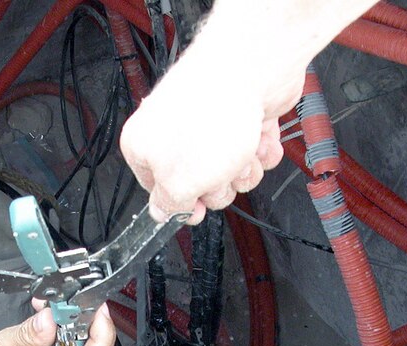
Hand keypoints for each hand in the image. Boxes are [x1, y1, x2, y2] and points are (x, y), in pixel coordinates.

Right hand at [118, 0, 376, 223]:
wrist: (251, 68)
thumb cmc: (208, 119)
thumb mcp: (178, 183)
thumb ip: (168, 205)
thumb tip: (161, 214)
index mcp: (144, 146)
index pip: (157, 192)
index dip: (180, 203)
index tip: (194, 206)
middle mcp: (175, 134)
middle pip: (198, 186)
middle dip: (217, 185)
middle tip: (218, 168)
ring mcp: (210, 125)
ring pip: (230, 172)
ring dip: (243, 168)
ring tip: (241, 147)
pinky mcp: (241, 117)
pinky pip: (254, 151)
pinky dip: (262, 147)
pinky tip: (258, 134)